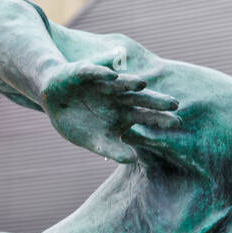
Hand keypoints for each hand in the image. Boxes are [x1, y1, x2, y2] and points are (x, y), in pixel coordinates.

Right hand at [40, 61, 179, 162]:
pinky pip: (94, 73)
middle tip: (175, 103)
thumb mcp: (94, 141)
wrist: (53, 98)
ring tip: (142, 84)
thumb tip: (132, 160)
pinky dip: (102, 74)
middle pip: (140, 99)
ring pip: (120, 83)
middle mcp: (118, 97)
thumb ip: (112, 149)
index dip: (161, 120)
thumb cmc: (78, 122)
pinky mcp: (85, 73)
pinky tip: (111, 76)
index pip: (147, 117)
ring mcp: (103, 84)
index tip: (178, 124)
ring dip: (130, 83)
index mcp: (123, 114)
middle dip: (155, 101)